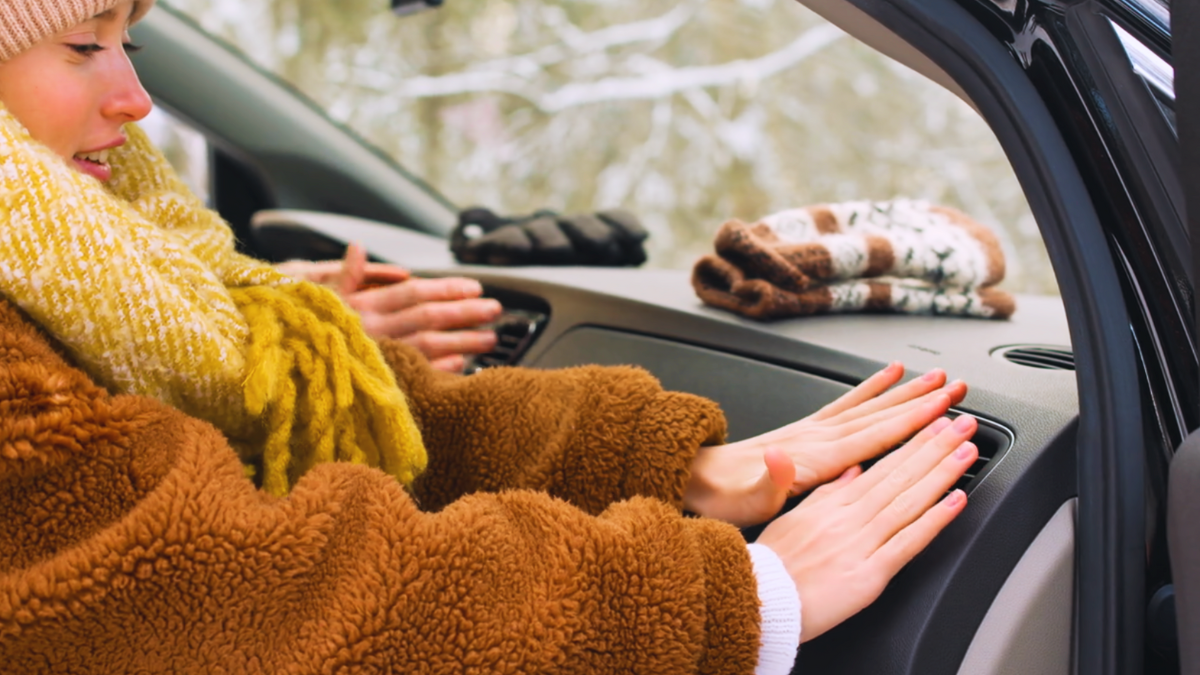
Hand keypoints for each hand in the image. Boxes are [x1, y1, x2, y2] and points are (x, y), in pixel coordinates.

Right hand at [278, 244, 502, 371]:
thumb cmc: (305, 328)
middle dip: (464, 312)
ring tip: (490, 338)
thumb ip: (344, 274)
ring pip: (428, 347)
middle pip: (427, 318)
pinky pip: (415, 375)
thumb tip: (358, 246)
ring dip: (462, 341)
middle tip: (495, 310)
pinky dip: (440, 369)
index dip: (445, 288)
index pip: (413, 293)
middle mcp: (373, 331)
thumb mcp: (315, 296)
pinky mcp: (380, 382)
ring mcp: (379, 357)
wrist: (282, 370)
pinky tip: (462, 364)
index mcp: (363, 307)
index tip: (475, 287)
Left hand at [683, 363, 966, 526]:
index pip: (874, 436)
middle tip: (957, 387)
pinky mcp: (805, 429)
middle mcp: (816, 436)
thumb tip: (782, 460)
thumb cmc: (725, 497)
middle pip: (880, 415)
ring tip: (935, 377)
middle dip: (921, 402)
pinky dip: (870, 389)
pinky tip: (888, 376)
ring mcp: (811, 429)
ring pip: (869, 406)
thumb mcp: (746, 500)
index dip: (912, 422)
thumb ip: (769, 482)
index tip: (945, 409)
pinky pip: (846, 405)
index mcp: (814, 457)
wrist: (698, 478)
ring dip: (904, 392)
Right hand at [756, 413, 976, 641]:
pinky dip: (934, 520)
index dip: (910, 442)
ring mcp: (859, 543)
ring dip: (941, 473)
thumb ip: (826, 495)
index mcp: (830, 504)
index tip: (932, 423)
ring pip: (907, 501)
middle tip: (962, 424)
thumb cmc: (772, 566)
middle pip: (898, 476)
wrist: (761, 602)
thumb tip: (851, 471)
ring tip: (965, 451)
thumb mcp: (792, 519)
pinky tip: (955, 502)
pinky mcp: (868, 574)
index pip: (879, 466)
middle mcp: (848, 518)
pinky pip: (907, 543)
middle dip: (934, 446)